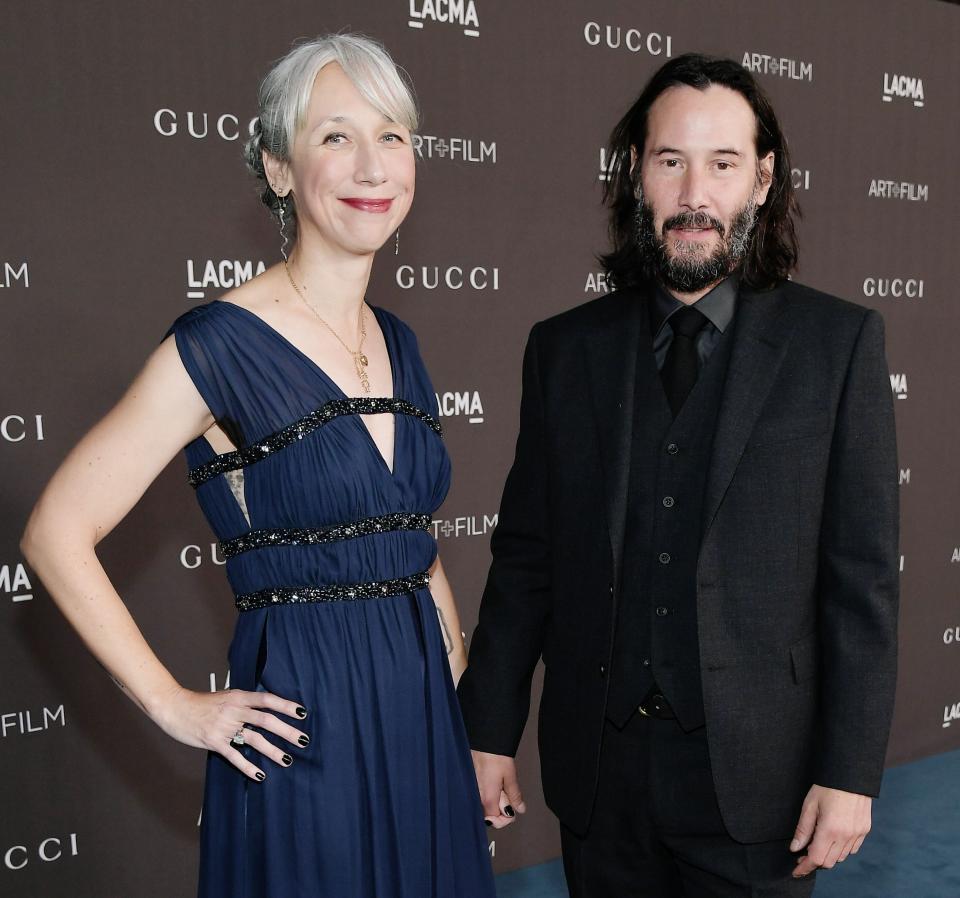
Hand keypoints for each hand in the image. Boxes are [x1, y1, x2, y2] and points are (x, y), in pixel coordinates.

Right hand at [152, 686, 309, 781]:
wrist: (175, 707)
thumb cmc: (201, 703)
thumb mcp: (225, 696)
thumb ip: (243, 702)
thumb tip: (265, 709)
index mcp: (238, 696)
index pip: (267, 699)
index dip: (286, 706)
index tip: (302, 713)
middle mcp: (234, 710)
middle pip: (266, 720)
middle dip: (287, 731)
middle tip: (303, 740)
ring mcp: (224, 726)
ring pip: (254, 739)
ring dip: (273, 751)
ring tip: (287, 760)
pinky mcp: (214, 741)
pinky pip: (234, 756)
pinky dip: (248, 766)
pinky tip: (260, 774)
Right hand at [471, 750, 526, 829]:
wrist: (483, 741)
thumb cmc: (496, 756)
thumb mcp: (510, 776)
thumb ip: (514, 796)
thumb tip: (520, 809)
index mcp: (487, 799)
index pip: (496, 821)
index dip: (507, 817)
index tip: (513, 806)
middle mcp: (476, 798)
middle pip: (489, 815)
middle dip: (501, 809)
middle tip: (506, 793)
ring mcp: (472, 791)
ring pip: (484, 806)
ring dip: (495, 801)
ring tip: (500, 786)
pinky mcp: (470, 784)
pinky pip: (479, 797)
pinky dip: (488, 794)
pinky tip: (493, 783)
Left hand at [791, 784, 871, 876]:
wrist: (851, 773)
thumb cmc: (827, 786)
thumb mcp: (809, 805)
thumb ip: (803, 829)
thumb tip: (795, 848)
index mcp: (830, 830)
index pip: (816, 859)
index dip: (804, 868)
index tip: (796, 871)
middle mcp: (846, 836)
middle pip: (829, 862)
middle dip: (814, 862)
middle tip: (802, 856)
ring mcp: (858, 834)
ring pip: (841, 857)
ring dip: (828, 856)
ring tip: (816, 845)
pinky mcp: (865, 830)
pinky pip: (852, 849)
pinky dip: (841, 850)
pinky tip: (832, 840)